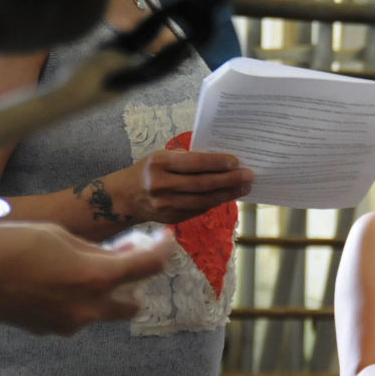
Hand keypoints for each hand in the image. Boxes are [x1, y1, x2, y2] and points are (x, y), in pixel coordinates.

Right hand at [0, 222, 173, 334]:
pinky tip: (54, 280)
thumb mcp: (61, 236)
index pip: (148, 267)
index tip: (166, 239)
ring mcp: (65, 324)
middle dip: (133, 284)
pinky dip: (74, 300)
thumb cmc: (10, 244)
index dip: (162, 250)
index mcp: (96, 279)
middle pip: (131, 304)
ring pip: (100, 311)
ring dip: (101, 293)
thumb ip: (97, 251)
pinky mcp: (44, 330)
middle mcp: (87, 308)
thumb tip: (122, 256)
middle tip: (125, 259)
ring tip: (81, 266)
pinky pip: (72, 315)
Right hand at [105, 149, 253, 224]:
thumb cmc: (149, 170)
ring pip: (203, 200)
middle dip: (229, 180)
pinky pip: (199, 210)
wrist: (125, 197)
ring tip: (245, 187)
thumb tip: (222, 161)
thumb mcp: (162, 157)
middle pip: (202, 184)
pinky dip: (216, 202)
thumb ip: (187, 159)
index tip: (236, 161)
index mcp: (158, 163)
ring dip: (228, 194)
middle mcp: (160, 185)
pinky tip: (229, 196)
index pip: (193, 163)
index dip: (216, 162)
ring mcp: (165, 204)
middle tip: (249, 175)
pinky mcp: (171, 217)